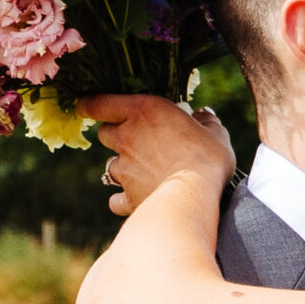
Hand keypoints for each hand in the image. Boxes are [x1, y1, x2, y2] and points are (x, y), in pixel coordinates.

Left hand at [86, 95, 235, 217]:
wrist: (194, 195)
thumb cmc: (207, 156)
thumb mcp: (215, 132)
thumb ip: (206, 121)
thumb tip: (204, 116)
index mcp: (142, 111)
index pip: (98, 103)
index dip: (90, 105)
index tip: (89, 107)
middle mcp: (126, 137)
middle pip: (104, 133)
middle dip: (115, 135)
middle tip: (136, 139)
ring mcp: (123, 168)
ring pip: (109, 166)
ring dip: (122, 167)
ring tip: (144, 172)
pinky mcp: (127, 196)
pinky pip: (116, 199)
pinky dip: (123, 199)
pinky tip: (138, 199)